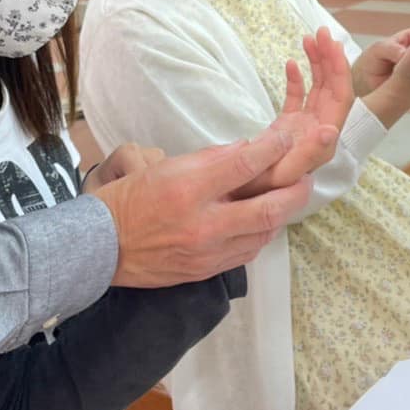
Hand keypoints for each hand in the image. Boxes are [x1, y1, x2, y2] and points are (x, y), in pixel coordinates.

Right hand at [95, 130, 313, 287]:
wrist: (101, 247)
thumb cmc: (129, 200)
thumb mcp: (164, 167)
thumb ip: (209, 160)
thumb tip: (246, 151)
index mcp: (188, 189)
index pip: (244, 164)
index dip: (273, 148)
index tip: (289, 138)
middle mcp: (203, 224)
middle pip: (268, 208)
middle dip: (296, 191)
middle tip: (308, 176)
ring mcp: (208, 252)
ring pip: (264, 233)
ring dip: (283, 213)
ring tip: (290, 196)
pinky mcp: (207, 271)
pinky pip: (248, 252)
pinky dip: (262, 233)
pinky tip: (264, 221)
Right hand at [234, 26, 351, 198]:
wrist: (238, 200)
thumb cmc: (260, 191)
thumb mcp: (283, 173)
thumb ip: (309, 153)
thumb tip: (332, 129)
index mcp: (322, 141)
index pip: (340, 99)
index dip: (339, 71)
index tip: (331, 45)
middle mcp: (317, 133)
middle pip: (332, 90)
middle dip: (329, 60)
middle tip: (321, 32)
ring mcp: (303, 129)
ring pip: (317, 91)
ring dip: (316, 65)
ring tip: (309, 38)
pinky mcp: (287, 129)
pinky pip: (297, 100)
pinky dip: (296, 81)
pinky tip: (290, 63)